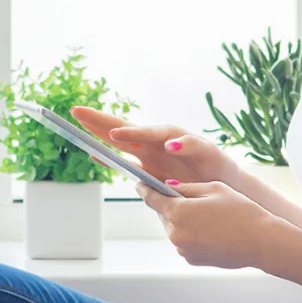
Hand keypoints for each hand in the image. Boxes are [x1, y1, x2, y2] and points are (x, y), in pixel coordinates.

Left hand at [70, 107, 239, 184]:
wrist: (228, 190)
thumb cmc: (190, 183)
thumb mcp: (157, 180)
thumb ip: (132, 169)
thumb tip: (100, 157)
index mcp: (147, 151)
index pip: (118, 137)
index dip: (96, 126)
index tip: (73, 117)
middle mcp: (160, 143)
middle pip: (130, 129)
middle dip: (104, 121)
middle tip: (79, 112)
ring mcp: (181, 145)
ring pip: (158, 134)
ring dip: (138, 133)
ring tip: (117, 134)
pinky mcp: (206, 150)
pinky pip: (192, 145)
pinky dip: (182, 145)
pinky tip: (170, 146)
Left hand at [136, 180, 295, 268]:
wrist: (261, 241)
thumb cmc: (241, 211)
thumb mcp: (214, 189)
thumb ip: (186, 187)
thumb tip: (168, 186)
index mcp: (178, 212)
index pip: (151, 198)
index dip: (144, 188)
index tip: (140, 183)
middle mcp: (175, 233)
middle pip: (163, 214)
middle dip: (169, 204)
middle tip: (182, 196)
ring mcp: (182, 248)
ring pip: (173, 228)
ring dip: (180, 220)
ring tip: (202, 214)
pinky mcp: (191, 259)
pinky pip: (183, 241)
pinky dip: (189, 233)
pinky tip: (208, 228)